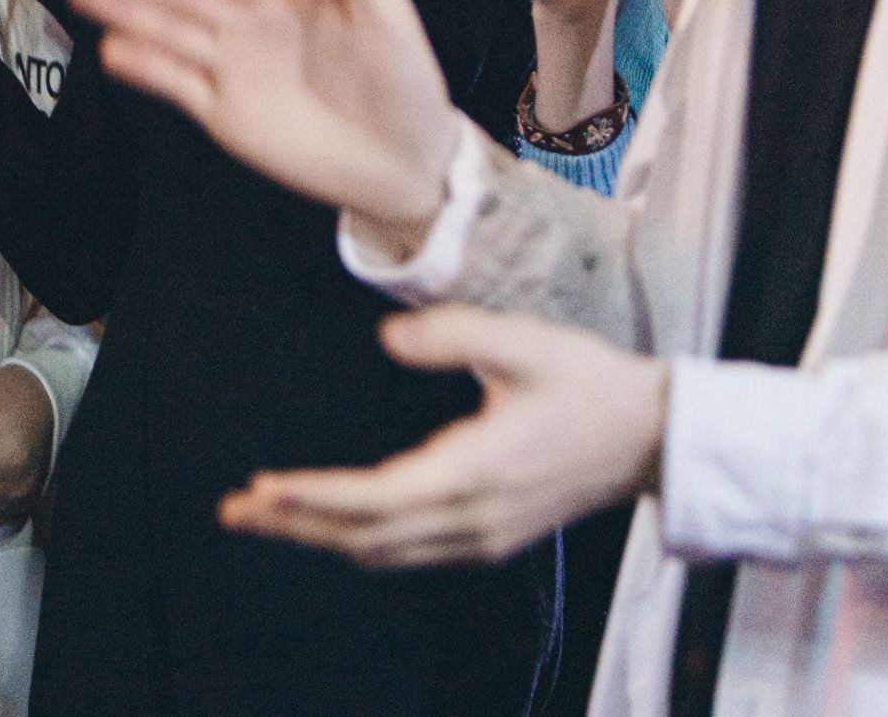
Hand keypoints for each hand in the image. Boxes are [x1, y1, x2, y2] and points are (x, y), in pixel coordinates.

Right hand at [65, 0, 461, 252]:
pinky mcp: (225, 113)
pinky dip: (145, 67)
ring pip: (168, 30)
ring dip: (125, 8)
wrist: (408, 160)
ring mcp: (232, 69)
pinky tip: (112, 49)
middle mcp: (248, 26)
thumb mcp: (387, 10)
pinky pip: (177, 85)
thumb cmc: (405, 81)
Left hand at [219, 306, 667, 566]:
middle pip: (367, 537)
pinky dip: (360, 541)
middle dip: (297, 524)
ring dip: (321, 536)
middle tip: (235, 509)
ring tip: (265, 516)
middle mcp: (474, 518)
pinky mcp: (489, 537)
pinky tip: (330, 523)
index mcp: (477, 471)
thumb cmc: (588, 382)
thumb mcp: (524, 341)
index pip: (377, 498)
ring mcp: (482, 536)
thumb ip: (452, 335)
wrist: (653, 437)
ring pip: (384, 551)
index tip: (264, 488)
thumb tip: (386, 339)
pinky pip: (410, 552)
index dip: (315, 497)